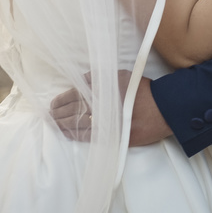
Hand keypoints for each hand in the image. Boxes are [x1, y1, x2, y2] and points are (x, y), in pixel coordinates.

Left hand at [49, 70, 172, 144]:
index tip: (52, 104)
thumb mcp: (121, 76)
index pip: (73, 95)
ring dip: (62, 124)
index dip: (60, 100)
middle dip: (57, 114)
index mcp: (101, 90)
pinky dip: (73, 134)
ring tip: (54, 125)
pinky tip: (66, 133)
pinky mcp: (109, 136)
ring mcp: (103, 122)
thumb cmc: (142, 90)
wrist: (162, 109)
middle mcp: (100, 106)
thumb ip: (99, 78)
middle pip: (72, 110)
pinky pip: (86, 136)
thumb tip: (81, 82)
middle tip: (49, 116)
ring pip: (76, 124)